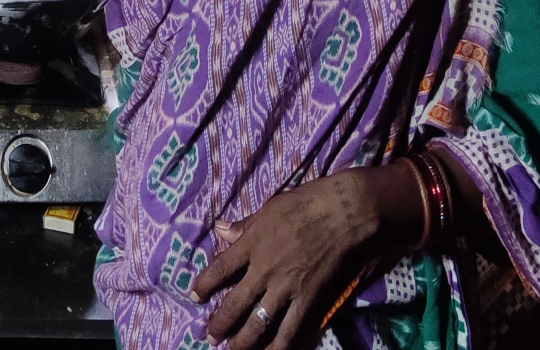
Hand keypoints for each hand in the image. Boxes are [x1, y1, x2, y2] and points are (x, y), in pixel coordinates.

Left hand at [189, 163, 420, 349]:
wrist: (344, 212)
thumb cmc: (307, 203)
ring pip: (259, 323)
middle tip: (210, 337)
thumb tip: (219, 230)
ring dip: (244, 342)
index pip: (219, 269)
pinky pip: (291, 330)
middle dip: (220, 323)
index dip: (204, 285)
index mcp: (251, 244)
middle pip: (235, 304)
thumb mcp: (269, 208)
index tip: (194, 297)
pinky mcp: (309, 300)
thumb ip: (244, 225)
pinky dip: (280, 346)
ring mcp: (286, 288)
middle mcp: (263, 270)